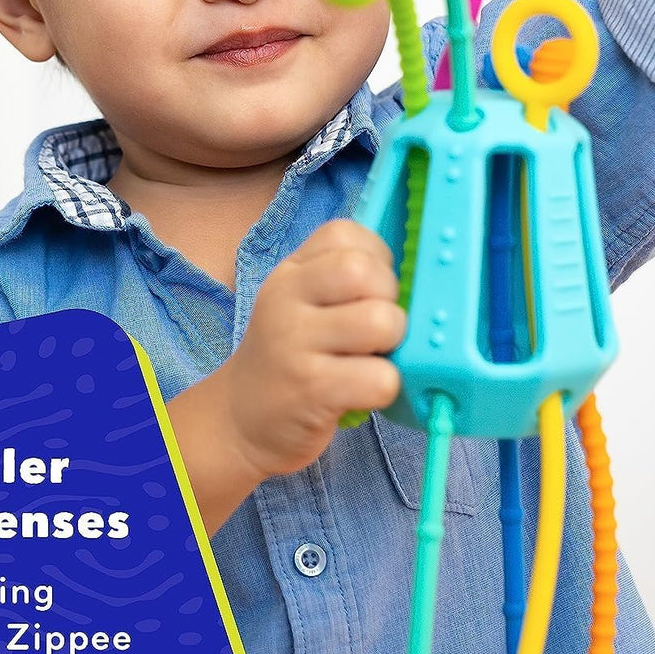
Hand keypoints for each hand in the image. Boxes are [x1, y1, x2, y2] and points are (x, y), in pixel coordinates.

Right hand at [216, 218, 405, 482]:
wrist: (241, 419)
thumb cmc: (287, 358)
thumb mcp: (299, 305)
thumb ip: (340, 280)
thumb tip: (413, 279)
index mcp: (290, 273)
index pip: (345, 234)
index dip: (376, 259)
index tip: (370, 291)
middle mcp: (286, 299)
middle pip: (364, 271)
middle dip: (389, 300)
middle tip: (377, 330)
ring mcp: (295, 343)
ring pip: (380, 321)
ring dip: (393, 346)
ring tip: (372, 359)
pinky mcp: (310, 389)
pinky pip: (380, 378)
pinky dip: (386, 387)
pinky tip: (364, 391)